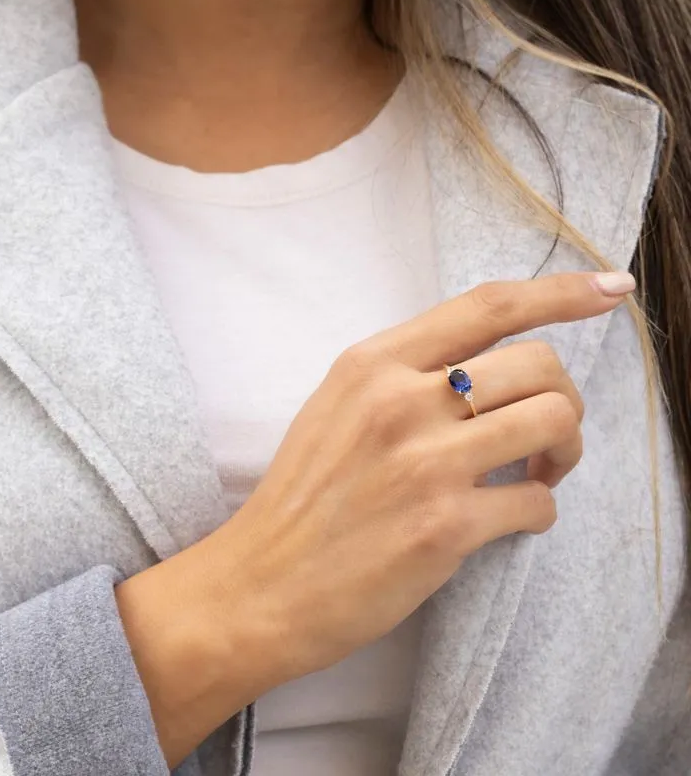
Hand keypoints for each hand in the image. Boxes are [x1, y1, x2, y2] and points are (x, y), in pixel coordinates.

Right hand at [117, 270, 633, 764]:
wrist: (262, 583)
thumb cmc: (301, 497)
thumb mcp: (336, 409)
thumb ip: (402, 376)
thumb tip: (485, 366)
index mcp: (372, 364)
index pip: (486, 306)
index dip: (560, 293)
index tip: (611, 290)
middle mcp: (401, 401)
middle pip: (539, 364)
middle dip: (566, 397)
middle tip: (547, 433)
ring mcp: (425, 463)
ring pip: (554, 421)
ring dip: (566, 450)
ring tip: (540, 470)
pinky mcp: (445, 527)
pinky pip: (538, 501)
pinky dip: (539, 508)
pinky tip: (509, 518)